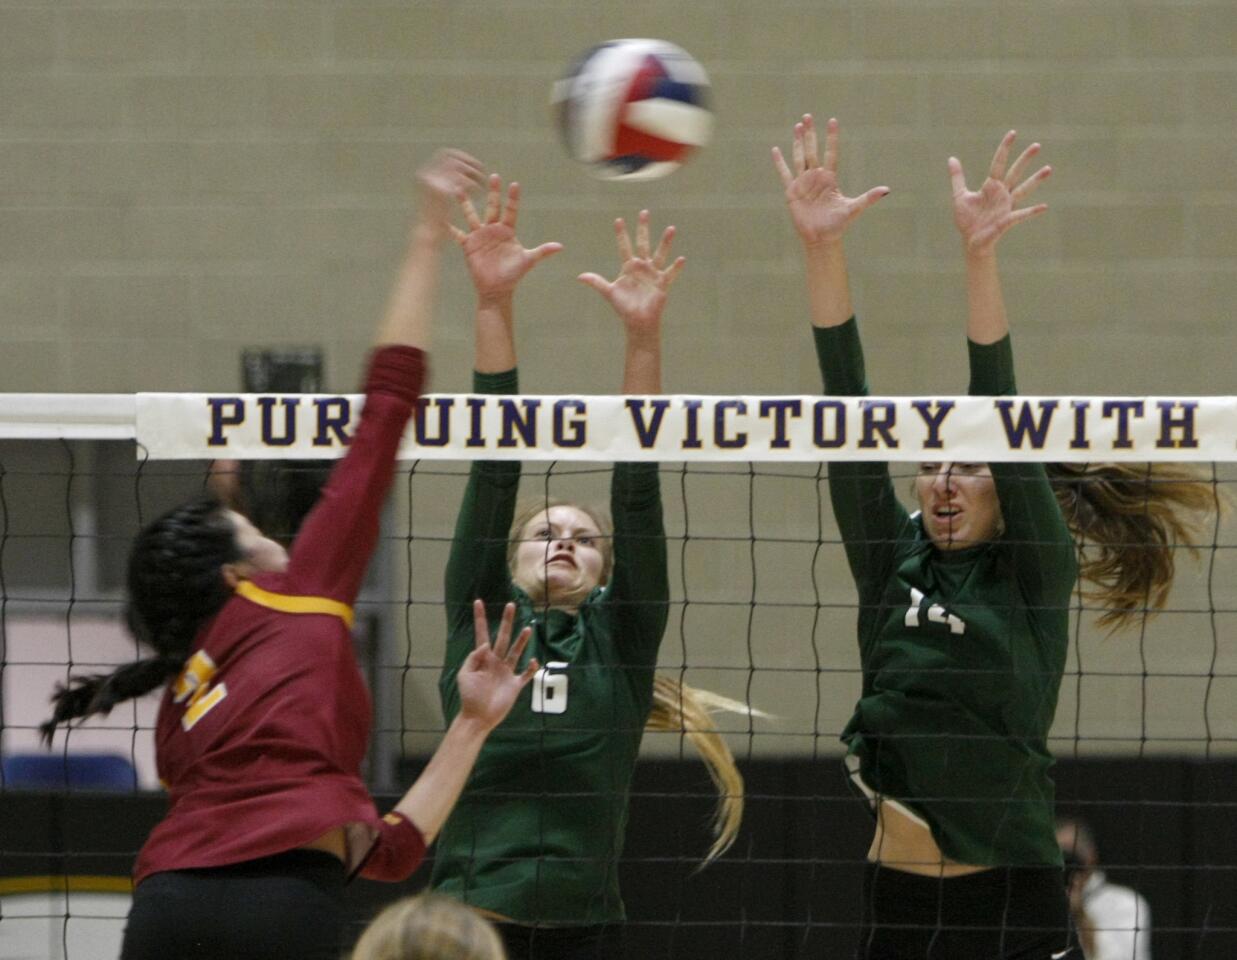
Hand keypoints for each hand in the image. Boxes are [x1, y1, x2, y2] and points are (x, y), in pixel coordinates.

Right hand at [416, 149, 484, 237]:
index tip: (474, 164)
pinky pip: (461, 181)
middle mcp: (426, 175)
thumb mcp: (435, 196)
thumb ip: (445, 181)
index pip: (445, 154)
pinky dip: (471, 184)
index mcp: (424, 173)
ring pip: (457, 167)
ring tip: (482, 182)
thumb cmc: (434, 223)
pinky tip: (477, 191)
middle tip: (481, 171)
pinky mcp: (441, 192)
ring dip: (472, 172)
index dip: (461, 157)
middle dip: (468, 162)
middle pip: (451, 156)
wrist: (426, 240)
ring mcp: (431, 182)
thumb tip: (461, 167)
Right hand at [452, 174, 562, 301]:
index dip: (513, 198)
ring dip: (466, 203)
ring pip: (472, 216)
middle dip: (493, 192)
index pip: (511, 211)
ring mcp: (480, 236)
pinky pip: (458, 234)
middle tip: (493, 175)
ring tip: (459, 189)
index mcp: (507, 231)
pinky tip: (442, 218)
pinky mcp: (468, 245)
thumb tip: (560, 247)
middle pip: (493, 207)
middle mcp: (493, 230)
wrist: (496, 289)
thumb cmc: (513, 275)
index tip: (515, 184)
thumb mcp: (527, 261)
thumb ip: (542, 252)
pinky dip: (450, 228)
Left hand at [456, 600, 536, 730]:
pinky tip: (534, 661)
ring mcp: (507, 672)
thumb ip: (473, 658)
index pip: (482, 634)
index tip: (478, 602)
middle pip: (503, 637)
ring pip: (516, 652)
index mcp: (483, 658)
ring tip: (528, 628)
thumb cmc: (469, 696)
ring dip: (522, 640)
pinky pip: (526, 674)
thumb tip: (485, 644)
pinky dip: (531, 669)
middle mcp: (496, 661)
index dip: (480, 619)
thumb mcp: (465, 675)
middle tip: (511, 604)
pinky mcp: (515, 685)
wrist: (478, 717)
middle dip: (507, 621)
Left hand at [578, 210, 684, 339]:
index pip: (624, 247)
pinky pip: (670, 274)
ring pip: (660, 254)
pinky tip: (681, 259)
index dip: (621, 234)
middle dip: (643, 228)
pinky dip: (676, 268)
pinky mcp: (662, 284)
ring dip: (665, 242)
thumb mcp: (609, 292)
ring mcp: (653, 274)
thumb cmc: (624, 307)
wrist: (637, 321)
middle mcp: (642, 267)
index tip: (618, 220)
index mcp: (628, 267)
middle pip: (643, 243)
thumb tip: (579, 276)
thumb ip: (596, 282)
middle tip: (644, 212)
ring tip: (671, 228)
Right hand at [772, 115, 888, 247]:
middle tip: (808, 116)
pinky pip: (784, 173)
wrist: (821, 238)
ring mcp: (803, 183)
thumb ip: (869, 198)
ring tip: (797, 126)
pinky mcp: (792, 191)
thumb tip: (887, 190)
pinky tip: (775, 150)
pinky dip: (779, 162)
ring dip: (798, 142)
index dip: (832, 137)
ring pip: (799, 157)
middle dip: (810, 133)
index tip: (832, 120)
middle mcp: (816, 177)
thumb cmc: (837, 225)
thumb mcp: (854, 209)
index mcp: (830, 178)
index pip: (831, 152)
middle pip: (812, 150)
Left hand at [950, 131, 1050, 255]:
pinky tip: (1044, 206)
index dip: (1005, 149)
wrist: (970, 241)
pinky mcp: (1007, 220)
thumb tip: (952, 158)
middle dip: (1025, 159)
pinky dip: (1032, 211)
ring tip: (1049, 168)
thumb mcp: (959, 196)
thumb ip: (957, 177)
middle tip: (1037, 145)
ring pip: (1023, 189)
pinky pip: (1021, 214)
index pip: (999, 163)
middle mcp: (1002, 193)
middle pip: (1015, 172)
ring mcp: (1006, 206)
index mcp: (991, 186)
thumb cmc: (967, 219)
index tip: (1012, 133)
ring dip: (1036, 180)